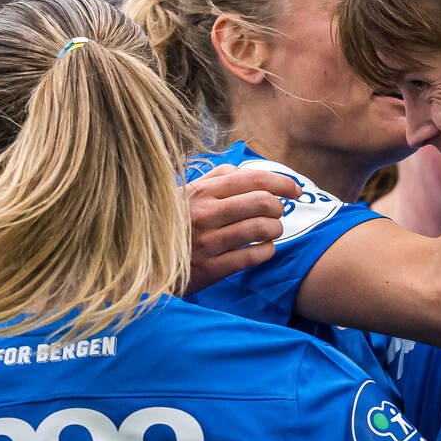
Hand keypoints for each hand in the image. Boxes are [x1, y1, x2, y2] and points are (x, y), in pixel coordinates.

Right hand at [184, 165, 303, 292]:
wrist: (145, 263)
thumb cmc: (172, 224)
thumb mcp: (184, 194)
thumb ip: (214, 178)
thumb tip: (242, 171)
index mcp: (202, 191)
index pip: (253, 179)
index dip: (282, 182)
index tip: (295, 190)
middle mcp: (205, 214)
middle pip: (263, 202)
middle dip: (279, 208)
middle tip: (278, 213)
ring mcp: (208, 242)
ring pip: (262, 229)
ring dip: (276, 230)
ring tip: (272, 231)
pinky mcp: (212, 269)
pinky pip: (254, 256)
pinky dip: (267, 251)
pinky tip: (263, 248)